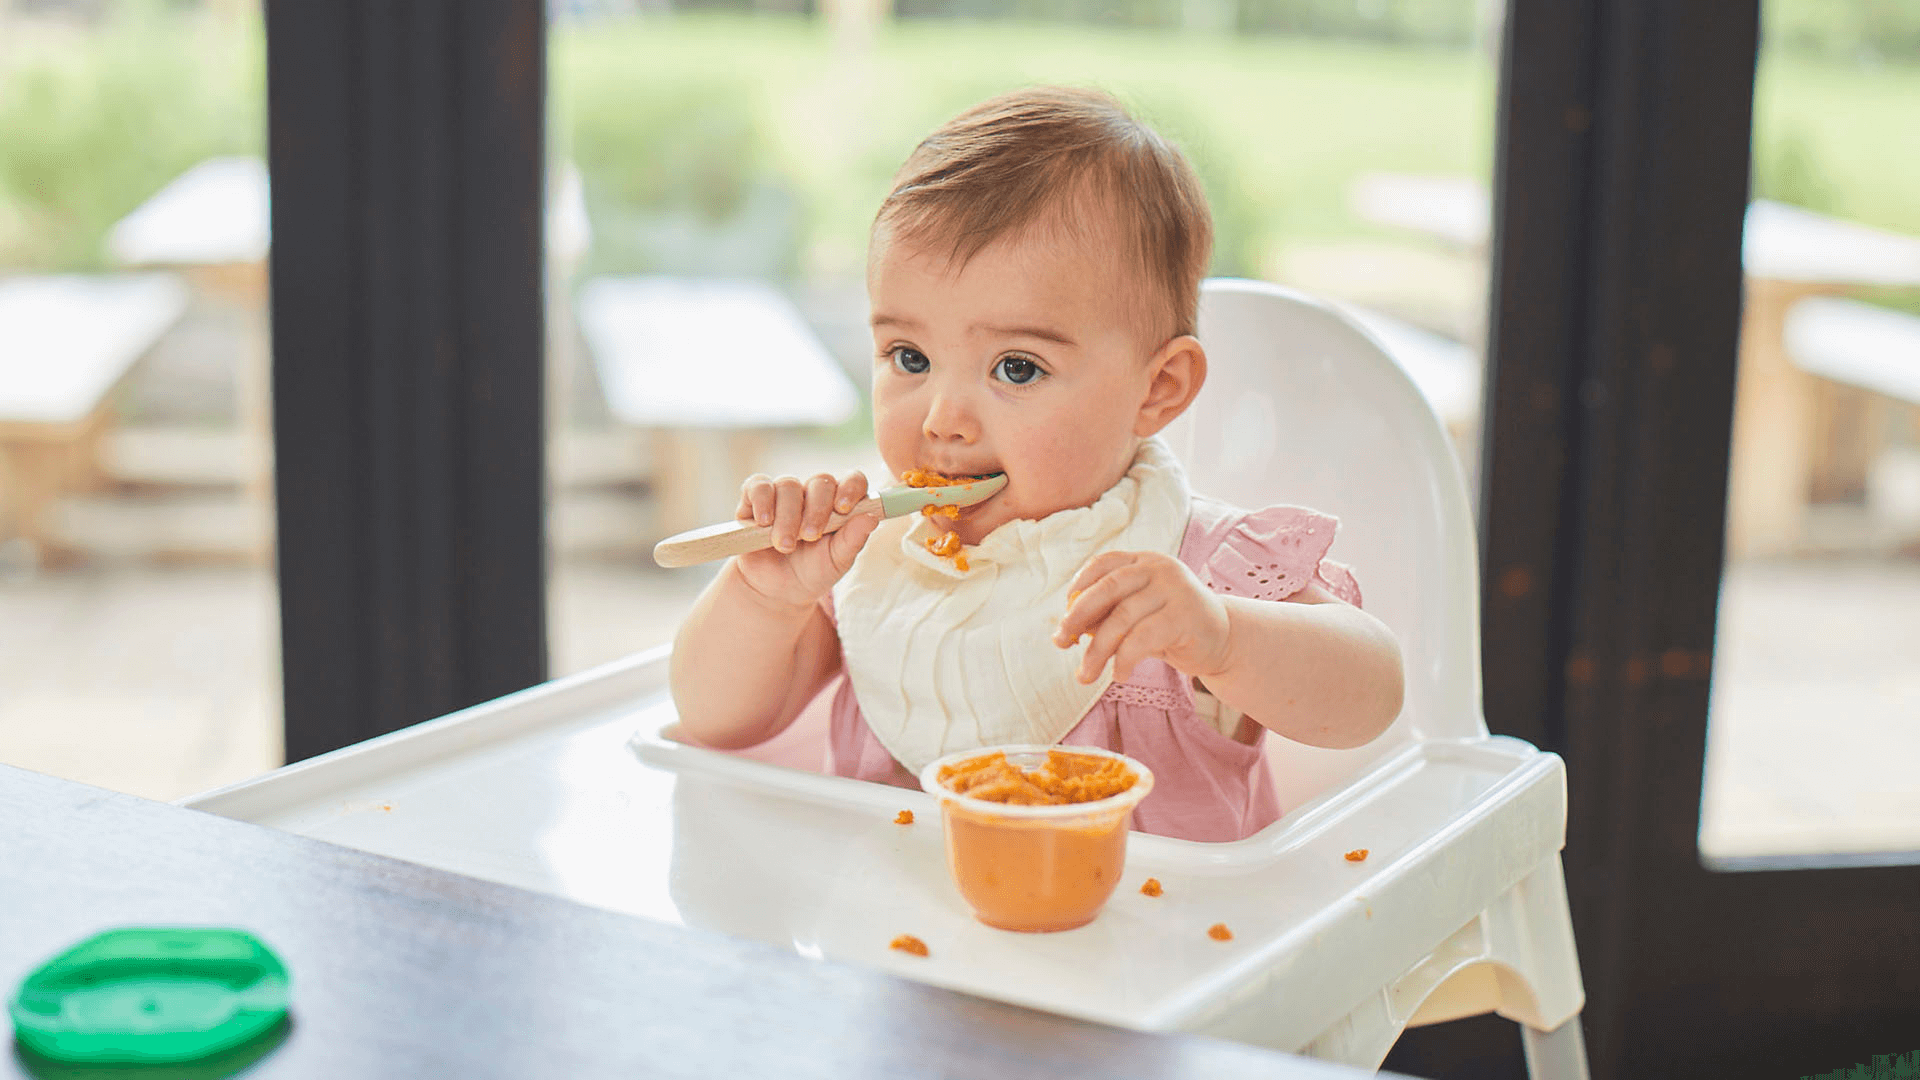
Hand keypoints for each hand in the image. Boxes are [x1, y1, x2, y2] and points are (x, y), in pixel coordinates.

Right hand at [730, 470, 880, 610]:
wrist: (775, 591)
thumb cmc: (811, 573)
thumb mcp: (836, 562)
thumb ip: (853, 540)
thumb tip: (872, 518)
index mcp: (839, 504)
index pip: (852, 480)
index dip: (850, 488)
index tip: (843, 509)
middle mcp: (813, 494)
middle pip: (820, 482)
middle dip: (816, 510)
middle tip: (809, 537)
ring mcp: (784, 494)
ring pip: (788, 485)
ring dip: (787, 516)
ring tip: (785, 545)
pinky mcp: (755, 499)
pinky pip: (758, 486)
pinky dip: (761, 501)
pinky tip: (764, 522)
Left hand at [1052, 551, 1232, 683]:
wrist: (1224, 640)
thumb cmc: (1173, 627)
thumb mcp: (1139, 615)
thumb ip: (1109, 615)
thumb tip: (1068, 629)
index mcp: (1145, 562)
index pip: (1103, 563)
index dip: (1079, 584)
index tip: (1065, 611)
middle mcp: (1159, 569)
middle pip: (1107, 588)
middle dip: (1077, 617)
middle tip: (1059, 642)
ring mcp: (1174, 590)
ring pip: (1121, 619)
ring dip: (1097, 651)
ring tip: (1085, 675)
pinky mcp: (1184, 617)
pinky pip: (1142, 639)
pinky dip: (1124, 660)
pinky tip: (1119, 675)